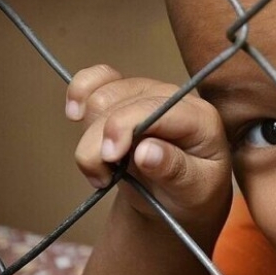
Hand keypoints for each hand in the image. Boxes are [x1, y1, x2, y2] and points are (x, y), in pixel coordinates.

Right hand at [66, 64, 231, 239]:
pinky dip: (79, 95)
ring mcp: (147, 92)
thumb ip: (174, 171)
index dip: (124, 127)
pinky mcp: (125, 94)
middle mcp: (172, 98)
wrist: (178, 195)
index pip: (155, 109)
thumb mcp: (193, 190)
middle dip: (99, 144)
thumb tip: (145, 152)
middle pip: (117, 104)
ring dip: (89, 136)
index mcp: (199, 118)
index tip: (108, 157)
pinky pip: (95, 79)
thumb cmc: (192, 192)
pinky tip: (76, 116)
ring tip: (102, 167)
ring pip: (99, 97)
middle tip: (104, 178)